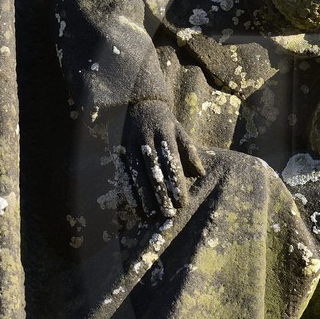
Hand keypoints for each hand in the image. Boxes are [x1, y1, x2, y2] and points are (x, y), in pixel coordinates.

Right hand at [120, 100, 205, 219]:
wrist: (137, 103)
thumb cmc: (164, 123)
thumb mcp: (180, 131)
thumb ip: (190, 151)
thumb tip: (200, 173)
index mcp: (164, 134)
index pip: (172, 163)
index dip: (176, 183)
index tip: (182, 203)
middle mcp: (146, 140)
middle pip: (154, 171)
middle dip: (161, 194)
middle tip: (168, 214)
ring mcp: (130, 145)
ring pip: (137, 174)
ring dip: (144, 197)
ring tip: (152, 216)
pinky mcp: (118, 151)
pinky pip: (123, 174)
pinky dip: (129, 192)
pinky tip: (136, 207)